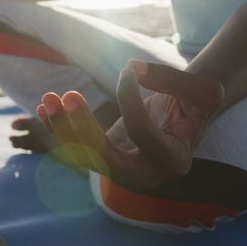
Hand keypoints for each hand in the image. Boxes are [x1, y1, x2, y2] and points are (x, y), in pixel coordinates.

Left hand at [37, 60, 223, 188]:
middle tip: (67, 97)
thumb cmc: (196, 102)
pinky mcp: (106, 160)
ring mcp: (123, 172)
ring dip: (62, 129)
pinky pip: (78, 151)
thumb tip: (131, 68)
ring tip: (49, 99)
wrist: (186, 114)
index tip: (128, 69)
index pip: (141, 132)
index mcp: (173, 162)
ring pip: (84, 158)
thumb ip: (170, 79)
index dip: (129, 98)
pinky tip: (45, 107)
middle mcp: (146, 176)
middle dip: (82, 130)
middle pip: (106, 160)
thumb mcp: (201, 88)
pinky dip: (60, 131)